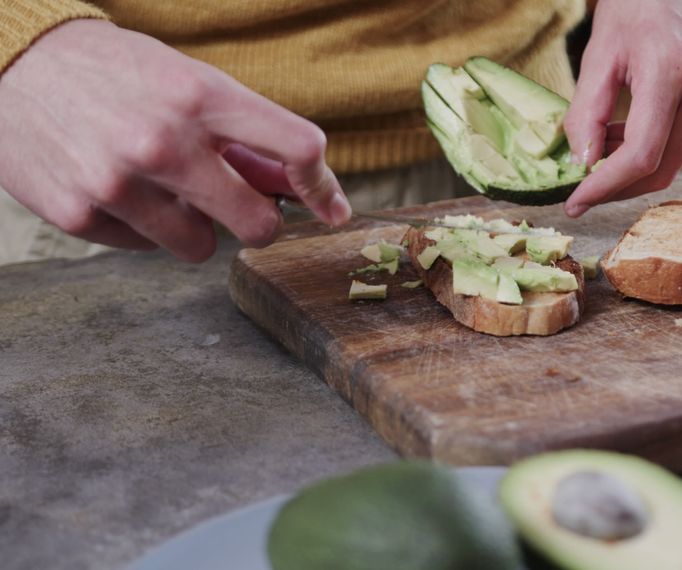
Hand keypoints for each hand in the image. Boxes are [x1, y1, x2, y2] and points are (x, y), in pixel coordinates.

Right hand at [0, 20, 351, 261]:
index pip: (298, 146)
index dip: (324, 185)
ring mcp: (118, 182)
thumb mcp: (188, 83)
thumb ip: (245, 137)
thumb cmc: (113, 71)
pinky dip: (143, 227)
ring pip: (201, 247)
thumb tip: (299, 185)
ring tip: (163, 189)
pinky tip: (118, 188)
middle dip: (259, 221)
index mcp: (200, 96)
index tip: (332, 206)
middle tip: (242, 208)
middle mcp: (163, 141)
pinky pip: (146, 248)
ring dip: (195, 226)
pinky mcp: (80, 214)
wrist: (10, 61)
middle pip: (259, 223)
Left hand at [562, 0, 681, 216]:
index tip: (574, 202)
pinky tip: (626, 134)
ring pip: (677, 157)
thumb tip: (583, 165)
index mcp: (673, 67)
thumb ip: (587, 112)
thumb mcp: (599, 50)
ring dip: (634, 167)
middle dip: (618, 187)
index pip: (642, 153)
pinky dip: (654, 146)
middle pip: (664, 167)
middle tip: (582, 192)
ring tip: (599, 153)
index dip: (605, 186)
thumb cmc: (637, 1)